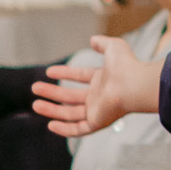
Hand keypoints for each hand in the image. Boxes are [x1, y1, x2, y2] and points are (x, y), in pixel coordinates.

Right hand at [32, 36, 159, 136]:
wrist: (134, 85)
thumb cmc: (127, 66)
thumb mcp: (113, 47)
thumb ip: (103, 43)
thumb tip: (93, 40)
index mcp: (103, 79)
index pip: (80, 76)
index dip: (65, 72)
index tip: (49, 71)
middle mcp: (100, 96)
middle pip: (71, 96)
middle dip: (53, 92)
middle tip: (35, 88)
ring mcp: (98, 110)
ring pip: (71, 113)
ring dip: (52, 110)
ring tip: (35, 104)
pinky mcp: (97, 123)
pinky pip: (78, 130)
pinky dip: (64, 129)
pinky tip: (50, 125)